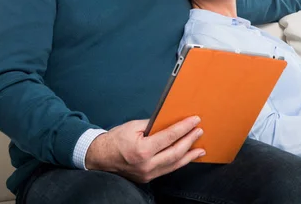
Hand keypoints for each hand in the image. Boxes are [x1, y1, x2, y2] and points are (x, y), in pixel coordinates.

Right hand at [85, 116, 204, 182]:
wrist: (100, 158)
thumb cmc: (116, 139)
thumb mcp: (133, 126)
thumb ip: (153, 124)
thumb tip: (171, 120)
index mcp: (142, 150)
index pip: (169, 137)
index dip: (184, 128)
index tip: (195, 120)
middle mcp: (146, 164)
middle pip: (175, 152)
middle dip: (190, 140)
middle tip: (199, 131)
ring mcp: (147, 174)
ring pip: (174, 164)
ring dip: (189, 155)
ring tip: (200, 148)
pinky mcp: (148, 178)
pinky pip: (168, 170)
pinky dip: (179, 162)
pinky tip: (187, 157)